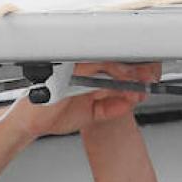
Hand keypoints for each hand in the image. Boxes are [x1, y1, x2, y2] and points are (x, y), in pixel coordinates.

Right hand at [11, 61, 160, 136]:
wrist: (30, 124)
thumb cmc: (53, 115)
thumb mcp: (91, 115)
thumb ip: (110, 108)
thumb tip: (129, 102)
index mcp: (89, 72)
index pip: (117, 64)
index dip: (137, 69)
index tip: (150, 78)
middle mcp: (84, 65)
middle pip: (118, 57)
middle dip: (139, 68)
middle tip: (151, 79)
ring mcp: (77, 64)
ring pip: (111, 59)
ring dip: (130, 72)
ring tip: (141, 85)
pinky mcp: (70, 66)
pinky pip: (97, 64)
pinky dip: (114, 74)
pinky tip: (126, 84)